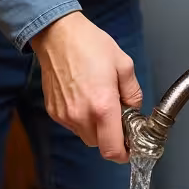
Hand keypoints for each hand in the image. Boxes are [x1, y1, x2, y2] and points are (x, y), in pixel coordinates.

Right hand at [32, 11, 141, 162]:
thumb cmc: (88, 45)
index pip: (113, 150)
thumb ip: (133, 93)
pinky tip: (85, 98)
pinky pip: (73, 126)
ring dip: (97, 129)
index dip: (124, 154)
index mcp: (102, 107)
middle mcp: (81, 115)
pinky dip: (83, 120)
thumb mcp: (124, 65)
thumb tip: (134, 109)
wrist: (57, 34)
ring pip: (87, 137)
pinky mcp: (55, 112)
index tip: (131, 148)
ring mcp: (65, 115)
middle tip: (118, 118)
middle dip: (112, 137)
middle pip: (101, 145)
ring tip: (100, 103)